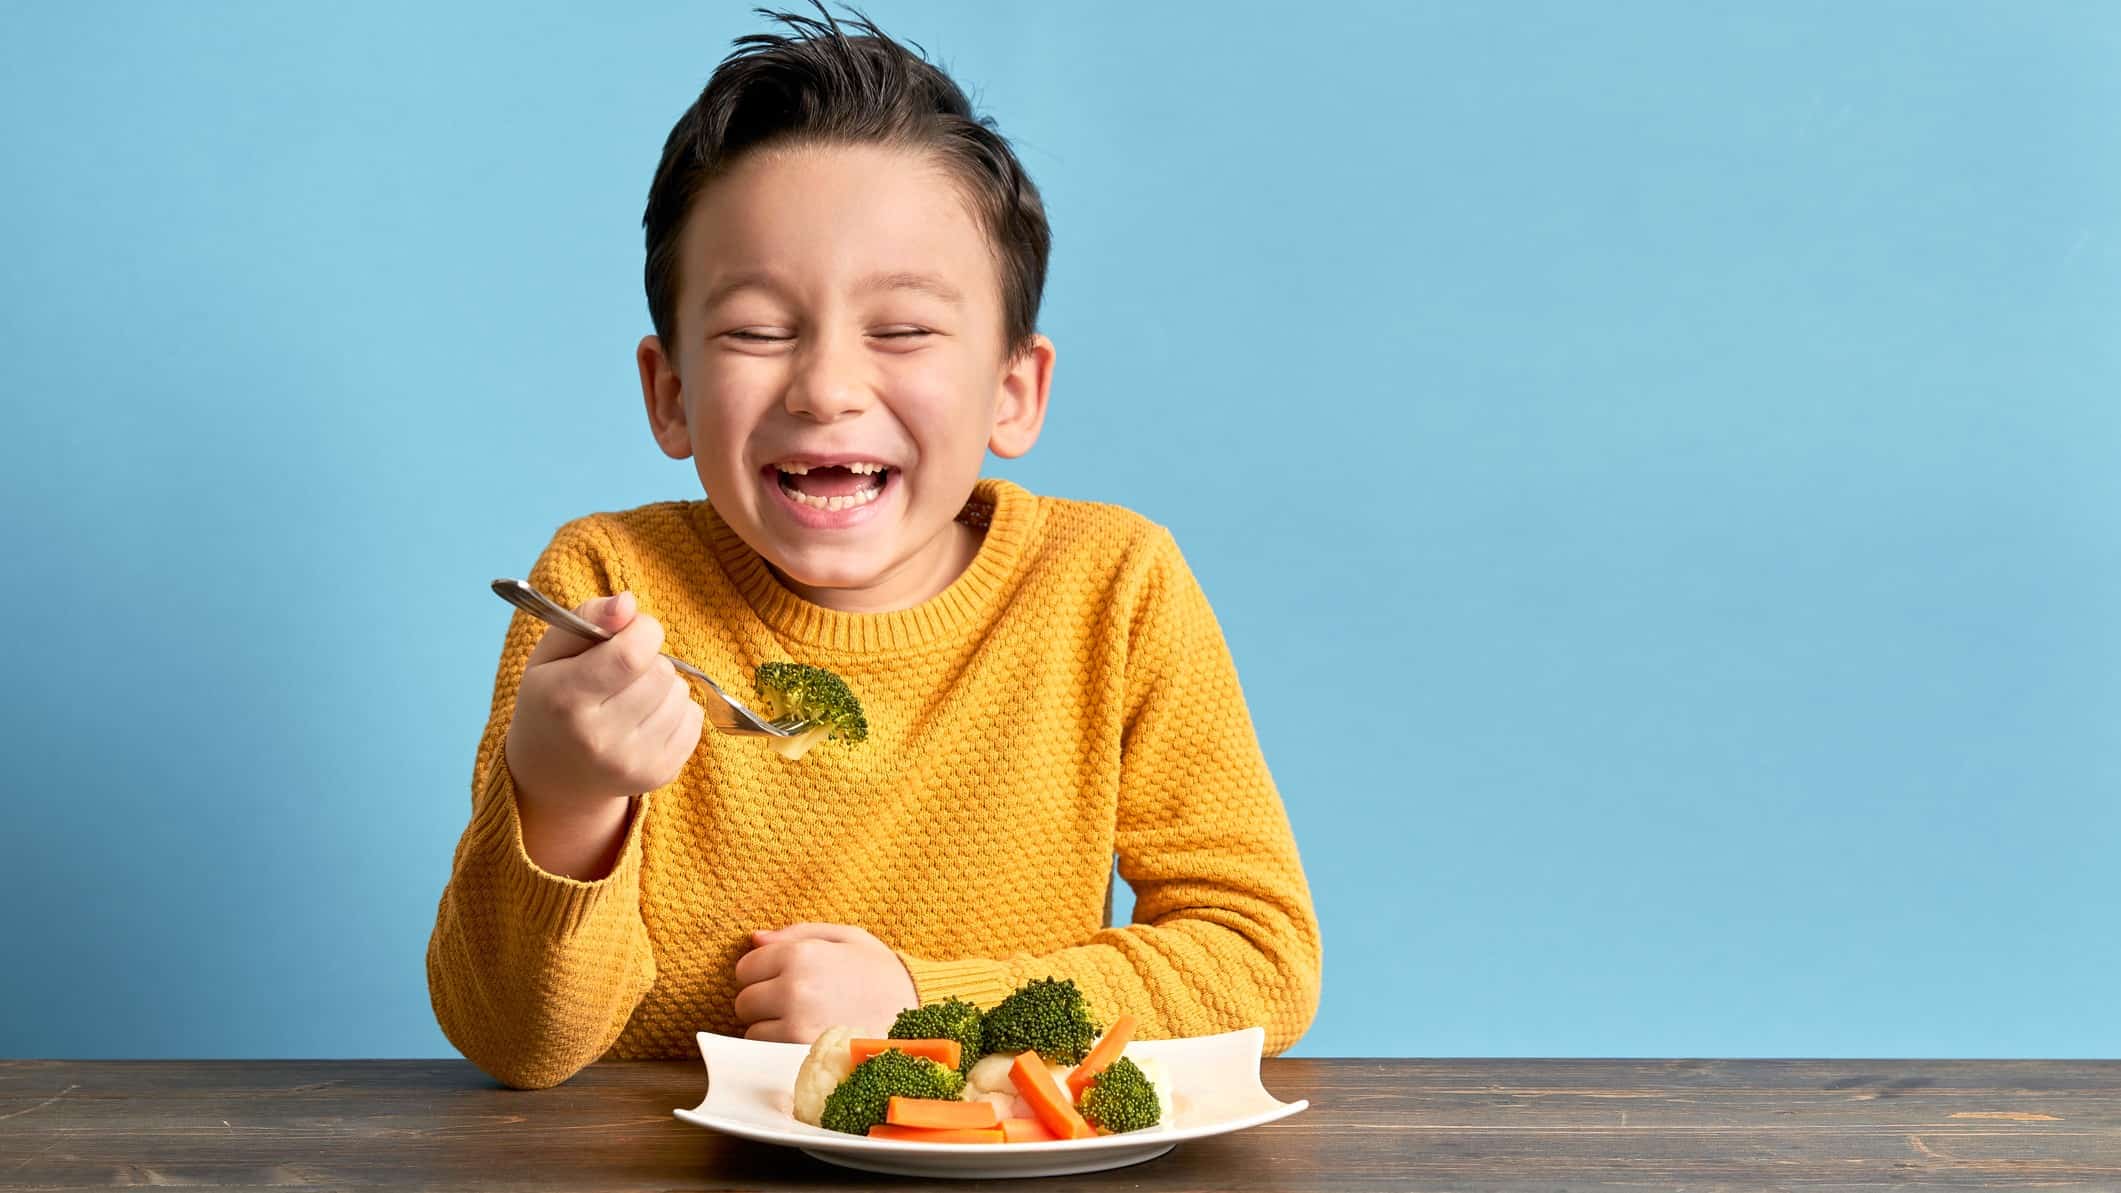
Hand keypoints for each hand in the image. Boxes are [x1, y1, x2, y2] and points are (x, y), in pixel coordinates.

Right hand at [504, 591, 704, 816]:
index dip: (642, 631)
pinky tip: (645, 719)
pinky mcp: (659, 775)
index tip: (629, 633)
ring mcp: (632, 762)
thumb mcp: (551, 653)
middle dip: (649, 661)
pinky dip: (676, 711)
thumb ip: (588, 616)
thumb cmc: (552, 701)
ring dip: (663, 687)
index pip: (633, 654)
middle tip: (621, 674)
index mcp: (566, 699)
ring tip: (631, 698)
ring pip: (682, 694)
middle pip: (662, 673)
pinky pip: (695, 720)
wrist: (550, 774)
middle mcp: (599, 738)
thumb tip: (629, 602)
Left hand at [732, 923, 918, 1042]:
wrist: (917, 1011)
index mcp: (801, 953)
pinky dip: (781, 1047)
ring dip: (770, 1027)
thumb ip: (796, 933)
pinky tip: (807, 1036)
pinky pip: (769, 1051)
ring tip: (804, 1019)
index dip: (761, 972)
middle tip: (794, 1000)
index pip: (746, 966)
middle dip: (762, 1001)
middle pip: (744, 1001)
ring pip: (752, 1030)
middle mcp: (793, 988)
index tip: (782, 978)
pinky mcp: (803, 1053)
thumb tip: (754, 939)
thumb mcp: (846, 936)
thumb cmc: (881, 971)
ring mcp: (796, 1024)